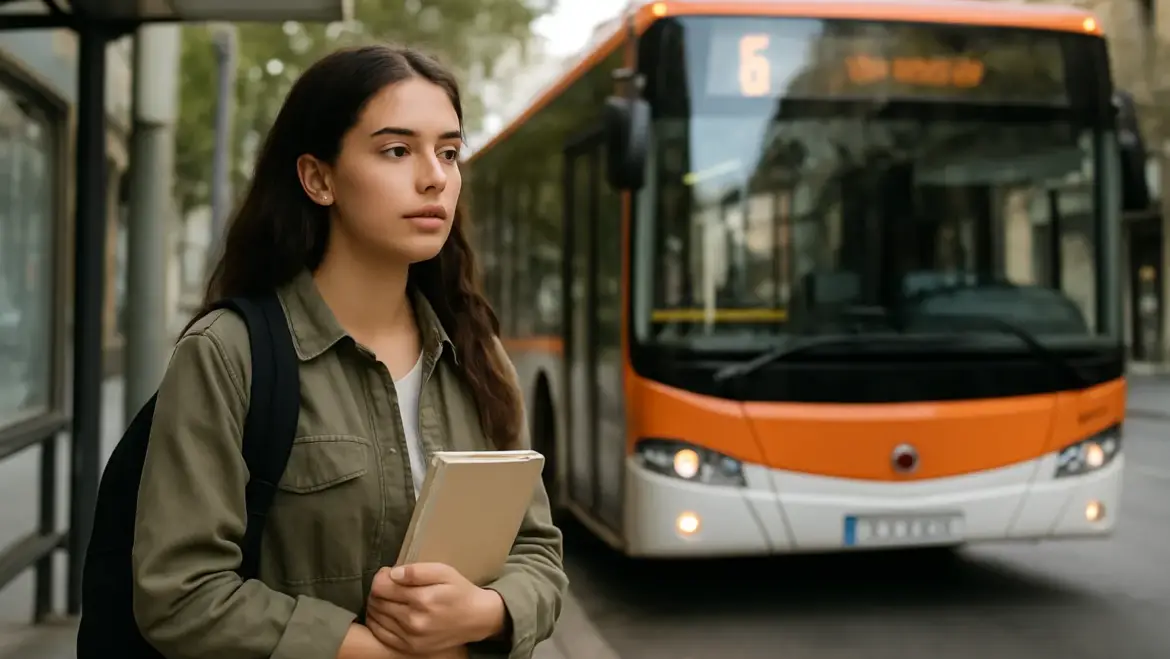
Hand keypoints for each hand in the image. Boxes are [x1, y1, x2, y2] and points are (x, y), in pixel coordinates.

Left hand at [365, 563, 505, 654]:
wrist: (476, 619)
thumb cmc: (459, 592)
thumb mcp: (444, 572)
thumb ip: (418, 571)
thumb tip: (393, 573)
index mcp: (423, 599)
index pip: (382, 587)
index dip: (381, 577)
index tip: (389, 574)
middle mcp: (414, 622)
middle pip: (377, 602)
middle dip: (378, 590)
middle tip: (389, 585)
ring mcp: (411, 638)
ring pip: (376, 617)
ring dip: (377, 605)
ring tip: (389, 598)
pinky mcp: (410, 648)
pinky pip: (380, 634)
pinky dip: (377, 622)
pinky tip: (385, 614)